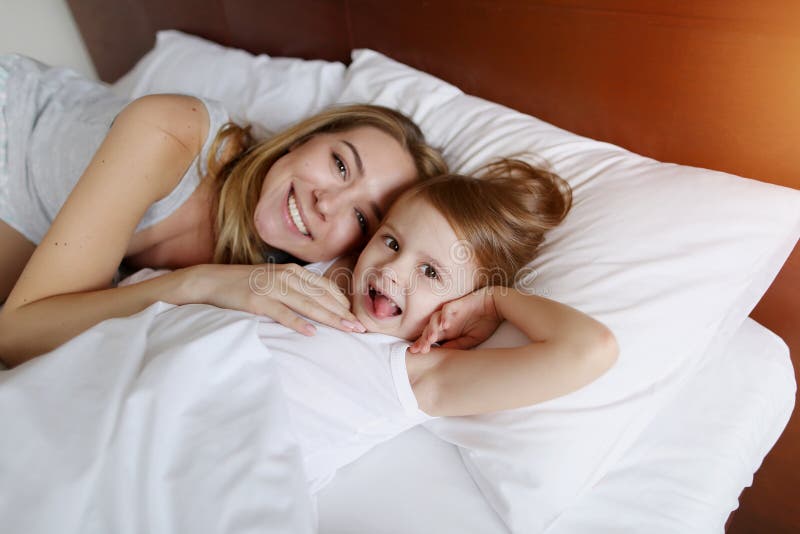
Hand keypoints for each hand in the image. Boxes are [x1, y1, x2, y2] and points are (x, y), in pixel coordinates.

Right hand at [197, 263, 364, 335]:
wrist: (212, 281)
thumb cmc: (246, 284)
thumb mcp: (275, 281)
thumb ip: (297, 288)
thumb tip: (322, 304)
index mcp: (293, 272)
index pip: (326, 288)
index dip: (344, 303)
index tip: (360, 317)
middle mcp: (285, 277)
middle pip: (322, 297)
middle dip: (344, 313)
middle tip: (362, 328)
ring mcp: (271, 288)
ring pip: (307, 305)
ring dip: (330, 318)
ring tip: (347, 329)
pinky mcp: (257, 301)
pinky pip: (282, 313)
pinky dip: (297, 323)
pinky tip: (311, 332)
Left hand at [409, 287, 501, 353]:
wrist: (497, 305)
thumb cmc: (485, 322)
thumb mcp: (472, 340)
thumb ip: (457, 345)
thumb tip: (442, 353)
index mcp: (448, 332)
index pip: (431, 339)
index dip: (423, 345)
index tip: (416, 353)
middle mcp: (446, 322)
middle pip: (428, 330)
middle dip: (423, 340)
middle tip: (420, 349)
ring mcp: (450, 313)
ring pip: (434, 319)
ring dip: (432, 329)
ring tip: (431, 338)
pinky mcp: (456, 304)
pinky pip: (447, 309)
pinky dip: (445, 317)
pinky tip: (445, 325)